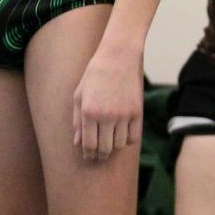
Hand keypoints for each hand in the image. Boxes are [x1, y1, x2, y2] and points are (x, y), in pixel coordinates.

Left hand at [73, 46, 141, 161]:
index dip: (88, 154)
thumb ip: (77, 121)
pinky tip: (121, 136)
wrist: (118, 58)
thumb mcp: (79, 96)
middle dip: (100, 156)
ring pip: (120, 145)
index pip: (89, 145)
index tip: (88, 157)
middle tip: (98, 157)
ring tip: (109, 144)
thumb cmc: (94, 76)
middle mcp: (106, 116)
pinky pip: (134, 137)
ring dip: (114, 147)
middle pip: (105, 149)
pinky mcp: (137, 112)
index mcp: (89, 112)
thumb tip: (78, 143)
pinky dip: (127, 140)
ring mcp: (123, 115)